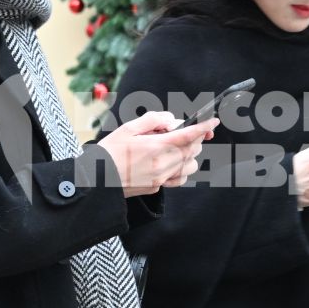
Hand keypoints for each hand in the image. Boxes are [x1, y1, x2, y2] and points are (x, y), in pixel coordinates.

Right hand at [95, 112, 215, 197]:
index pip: (188, 135)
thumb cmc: (109, 152)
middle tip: (181, 131)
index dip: (203, 127)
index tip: (212, 121)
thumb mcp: (127, 128)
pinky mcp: (157, 187)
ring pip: (190, 165)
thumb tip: (171, 120)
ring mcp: (161, 178)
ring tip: (175, 147)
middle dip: (193, 138)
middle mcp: (162, 164)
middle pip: (192, 149)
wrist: (96, 180)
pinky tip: (171, 163)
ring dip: (189, 154)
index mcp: (155, 147)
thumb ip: (152, 120)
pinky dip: (182, 169)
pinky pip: (180, 178)